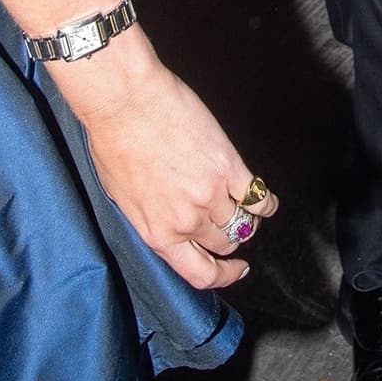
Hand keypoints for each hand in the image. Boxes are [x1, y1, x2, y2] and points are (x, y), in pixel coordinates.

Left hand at [65, 38, 278, 289]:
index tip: (235, 270)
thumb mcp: (124, 197)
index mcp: (158, 233)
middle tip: (235, 230)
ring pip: (244, 223)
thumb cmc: (114, 143)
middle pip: (224, 245)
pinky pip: (258, 196)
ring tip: (249, 210)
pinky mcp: (228, 166)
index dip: (224, 276)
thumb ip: (152, 218)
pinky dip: (267, 202)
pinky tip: (267, 200)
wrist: (126, 104)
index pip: (200, 274)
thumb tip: (173, 223)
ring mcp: (210, 195)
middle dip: (232, 241)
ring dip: (249, 220)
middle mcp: (186, 221)